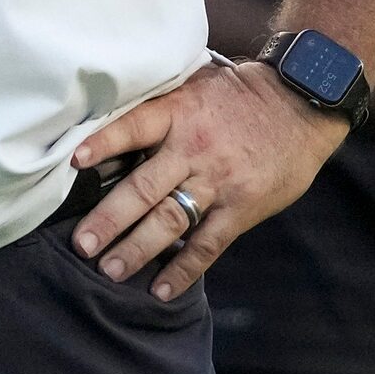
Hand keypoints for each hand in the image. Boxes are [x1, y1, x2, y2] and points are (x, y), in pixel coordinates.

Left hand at [71, 59, 348, 300]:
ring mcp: (218, 182)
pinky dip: (185, 268)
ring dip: (138, 248)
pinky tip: (161, 288)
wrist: (301, 103)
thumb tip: (108, 119)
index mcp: (178, 113)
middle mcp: (192, 150)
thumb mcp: (194, 85)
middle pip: (144, 187)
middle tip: (82, 244)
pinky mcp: (242, 208)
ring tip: (110, 270)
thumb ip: (159, 106)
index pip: (133, 128)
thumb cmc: (238, 94)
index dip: (103, 144)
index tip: (73, 163)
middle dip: (110, 218)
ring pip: (171, 220)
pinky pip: (209, 243)